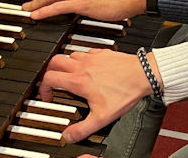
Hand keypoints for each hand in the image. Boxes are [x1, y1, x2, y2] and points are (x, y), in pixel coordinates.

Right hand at [39, 49, 159, 143]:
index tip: (49, 96)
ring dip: (66, 64)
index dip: (43, 88)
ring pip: (71, 54)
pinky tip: (89, 66)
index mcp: (79, 80)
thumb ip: (82, 129)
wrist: (144, 74)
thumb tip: (68, 135)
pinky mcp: (105, 53)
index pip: (49, 78)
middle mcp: (83, 66)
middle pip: (55, 61)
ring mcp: (94, 57)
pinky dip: (83, 58)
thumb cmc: (126, 91)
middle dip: (50, 72)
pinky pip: (87, 51)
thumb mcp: (102, 117)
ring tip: (69, 75)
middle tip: (53, 82)